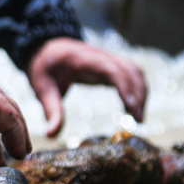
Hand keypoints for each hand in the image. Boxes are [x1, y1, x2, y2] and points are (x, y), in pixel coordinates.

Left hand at [27, 37, 146, 136]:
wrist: (45, 48)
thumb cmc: (44, 68)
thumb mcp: (42, 89)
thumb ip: (50, 110)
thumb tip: (51, 135)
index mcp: (82, 60)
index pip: (111, 69)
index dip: (124, 86)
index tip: (131, 107)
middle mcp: (99, 56)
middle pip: (129, 70)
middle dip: (138, 94)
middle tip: (138, 121)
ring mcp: (106, 58)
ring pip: (134, 70)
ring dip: (141, 92)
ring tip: (138, 118)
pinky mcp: (109, 64)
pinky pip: (130, 72)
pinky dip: (137, 88)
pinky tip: (133, 107)